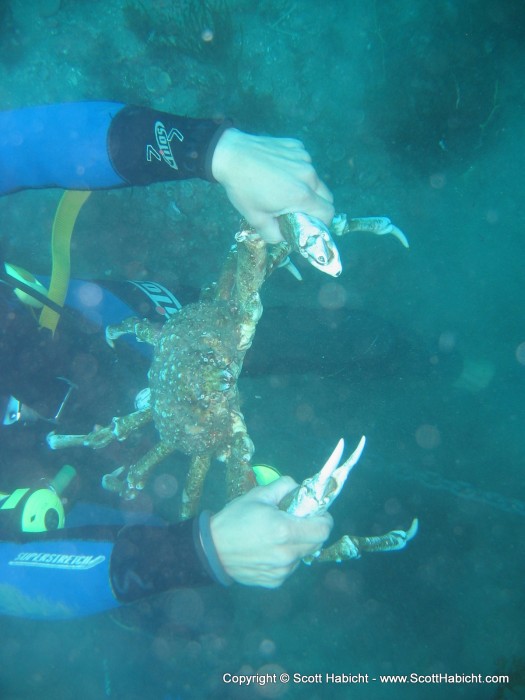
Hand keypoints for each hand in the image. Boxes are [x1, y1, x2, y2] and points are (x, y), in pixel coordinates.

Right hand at [210, 476, 332, 587]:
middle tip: (296, 522)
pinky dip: (285, 558)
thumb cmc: (235, 518)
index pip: (324, 529)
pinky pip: (289, 567)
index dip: (324, 518)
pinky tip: (268, 550)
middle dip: (311, 530)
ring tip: (277, 537)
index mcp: (285, 530)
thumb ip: (285, 486)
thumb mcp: (259, 494)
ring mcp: (281, 571)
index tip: (315, 512)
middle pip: (316, 543)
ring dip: (298, 544)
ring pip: (303, 555)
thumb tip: (300, 488)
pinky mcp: (274, 581)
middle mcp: (287, 554)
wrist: (212, 549)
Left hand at [212, 128, 334, 242]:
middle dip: (317, 207)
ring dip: (307, 188)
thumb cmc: (243, 189)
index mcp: (301, 195)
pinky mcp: (297, 146)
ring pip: (315, 179)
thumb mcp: (256, 220)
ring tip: (285, 188)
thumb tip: (286, 237)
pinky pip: (305, 163)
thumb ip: (276, 235)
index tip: (309, 225)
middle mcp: (308, 175)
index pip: (328, 213)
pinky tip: (279, 171)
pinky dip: (298, 171)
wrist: (230, 155)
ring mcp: (304, 158)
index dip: (322, 223)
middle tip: (299, 211)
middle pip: (326, 197)